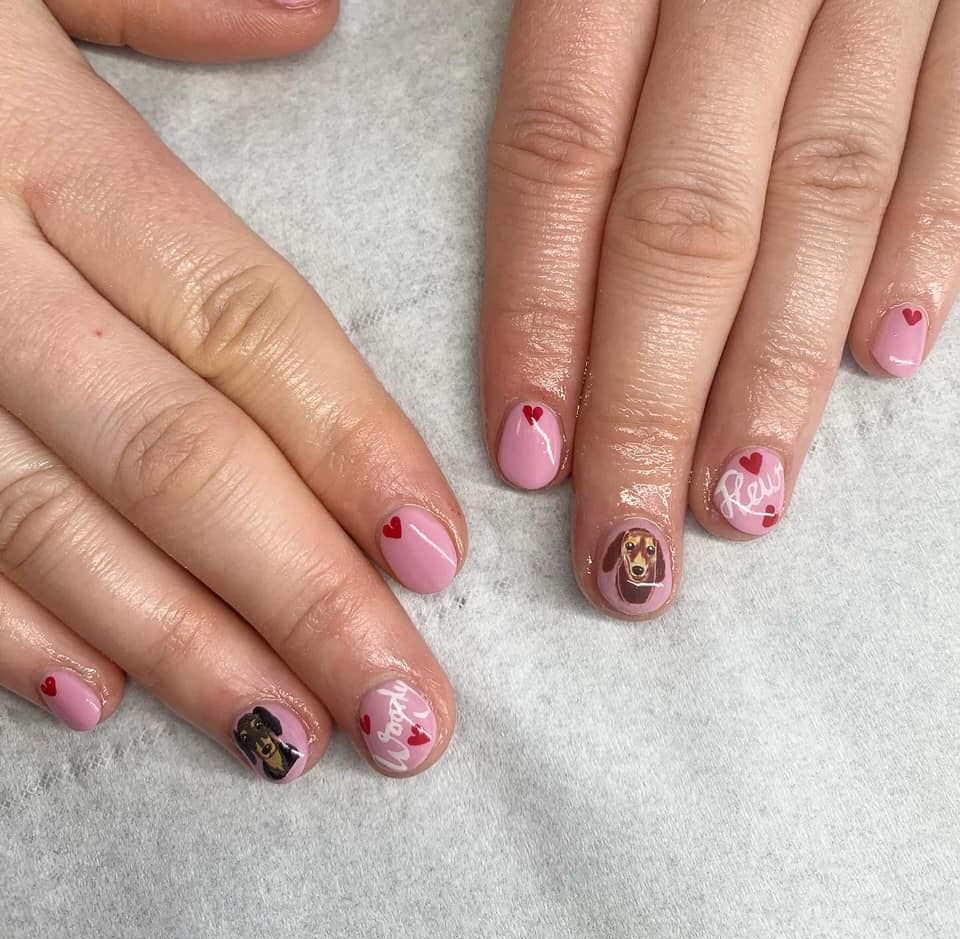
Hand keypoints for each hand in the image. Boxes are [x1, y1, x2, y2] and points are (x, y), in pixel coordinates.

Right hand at [0, 0, 463, 779]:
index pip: (242, 325)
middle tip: (405, 711)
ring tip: (296, 734)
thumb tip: (305, 18)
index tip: (436, 554)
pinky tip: (100, 699)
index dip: (350, 445)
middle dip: (303, 599)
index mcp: (32, 145)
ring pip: (58, 531)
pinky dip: (10, 629)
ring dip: (186, 650)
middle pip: (178, 460)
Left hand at [481, 0, 957, 617]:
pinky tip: (895, 357)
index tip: (524, 456)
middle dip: (657, 403)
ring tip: (744, 504)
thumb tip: (334, 42)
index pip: (564, 158)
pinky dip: (930, 244)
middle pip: (690, 223)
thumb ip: (524, 3)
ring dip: (783, 368)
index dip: (543, 316)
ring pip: (826, 200)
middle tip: (630, 552)